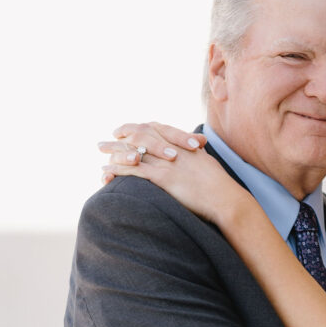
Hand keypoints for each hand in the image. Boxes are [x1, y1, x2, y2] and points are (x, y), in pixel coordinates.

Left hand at [100, 125, 243, 223]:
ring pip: (134, 151)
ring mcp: (167, 162)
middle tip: (105, 142)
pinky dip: (118, 170)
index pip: (154, 128)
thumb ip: (195, 154)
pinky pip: (135, 171)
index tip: (124, 131)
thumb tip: (194, 151)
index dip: (137, 128)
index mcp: (182, 143)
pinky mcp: (163, 178)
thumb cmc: (220, 184)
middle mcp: (172, 148)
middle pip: (140, 136)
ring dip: (113, 151)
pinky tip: (106, 171)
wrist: (225, 198)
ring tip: (100, 152)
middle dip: (120, 137)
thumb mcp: (207, 162)